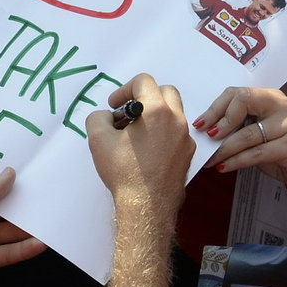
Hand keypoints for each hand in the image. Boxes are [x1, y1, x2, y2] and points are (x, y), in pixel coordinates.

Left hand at [0, 167, 47, 286]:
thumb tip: (10, 174)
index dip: (12, 186)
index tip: (35, 179)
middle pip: (7, 211)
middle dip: (26, 206)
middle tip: (50, 198)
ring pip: (12, 232)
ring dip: (30, 227)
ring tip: (52, 219)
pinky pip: (9, 253)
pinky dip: (25, 249)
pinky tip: (41, 242)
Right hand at [86, 74, 193, 227]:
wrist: (146, 205)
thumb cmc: (123, 171)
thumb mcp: (98, 139)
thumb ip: (98, 117)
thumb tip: (107, 117)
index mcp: (157, 111)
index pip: (144, 81)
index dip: (124, 89)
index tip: (114, 106)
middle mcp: (177, 120)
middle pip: (165, 91)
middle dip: (145, 96)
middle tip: (129, 114)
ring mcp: (186, 138)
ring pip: (174, 112)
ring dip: (156, 114)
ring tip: (137, 133)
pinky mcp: (188, 154)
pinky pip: (177, 133)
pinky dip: (163, 132)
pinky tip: (148, 151)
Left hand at [197, 86, 286, 200]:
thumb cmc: (284, 150)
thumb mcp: (261, 132)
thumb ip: (240, 125)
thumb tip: (206, 129)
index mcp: (271, 98)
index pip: (238, 93)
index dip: (215, 108)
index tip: (200, 124)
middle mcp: (282, 106)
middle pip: (242, 102)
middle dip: (219, 121)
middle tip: (205, 138)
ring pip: (246, 134)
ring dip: (223, 149)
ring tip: (210, 159)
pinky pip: (256, 153)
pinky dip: (236, 161)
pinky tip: (224, 167)